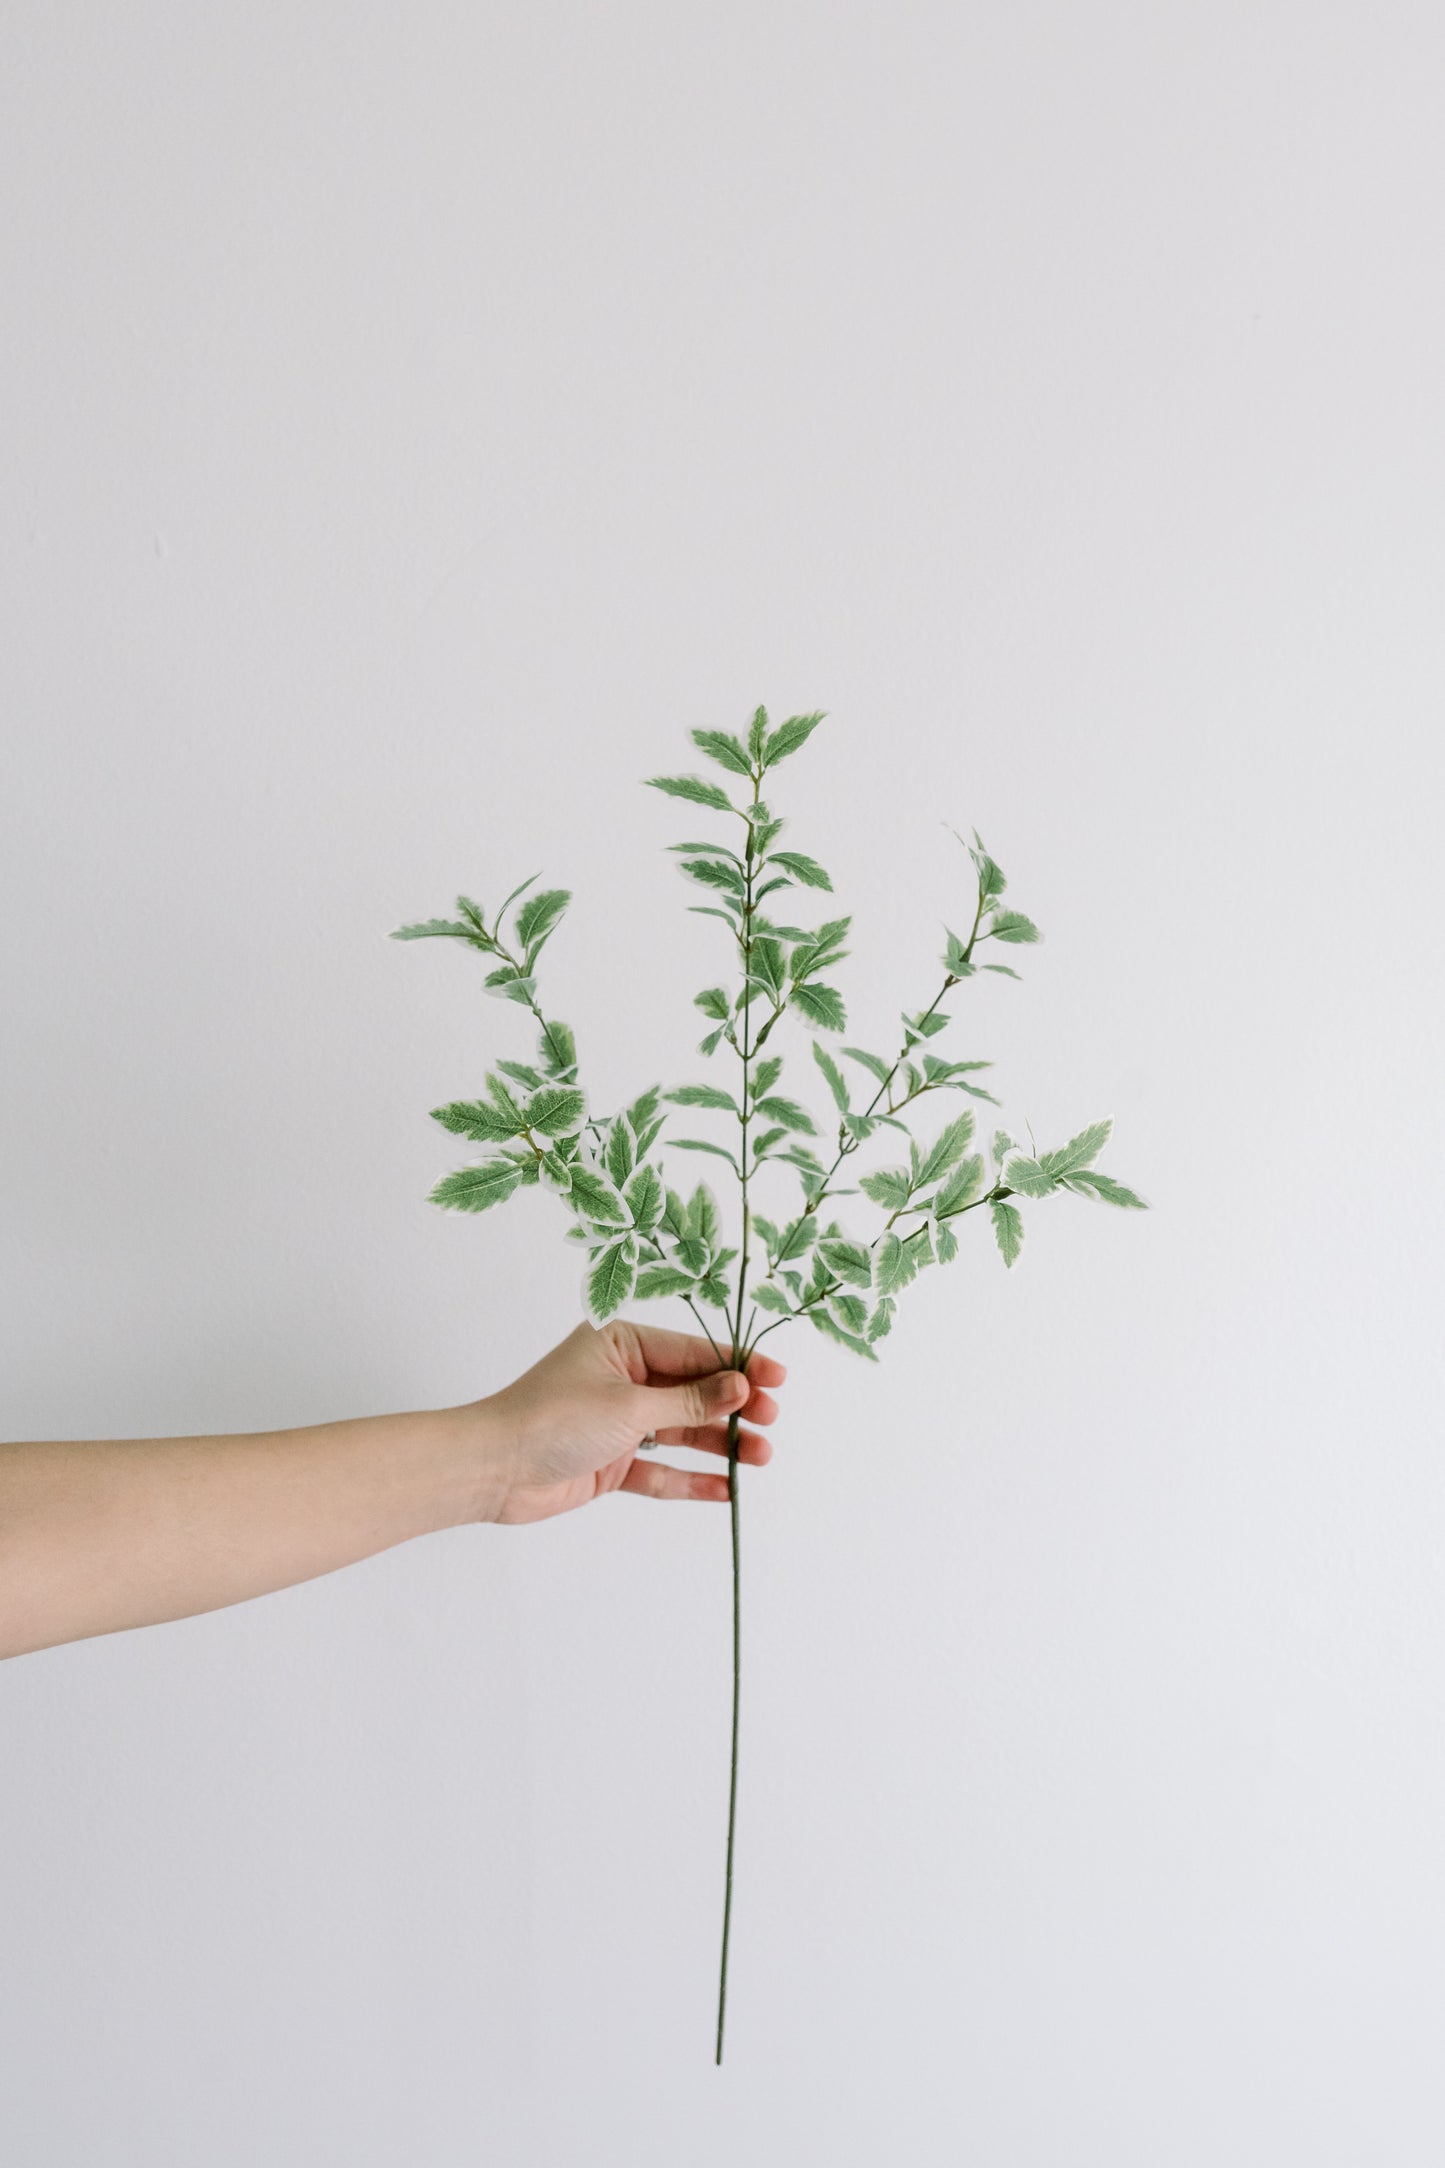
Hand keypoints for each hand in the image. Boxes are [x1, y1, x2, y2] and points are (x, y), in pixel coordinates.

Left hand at [474, 1318, 784, 1525]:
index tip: (778, 1379)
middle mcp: (624, 1378)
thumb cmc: (553, 1419)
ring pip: (681, 1430)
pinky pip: (660, 1469)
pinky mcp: (612, 1461)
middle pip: (693, 1390)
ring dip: (719, 1443)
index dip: (739, 1365)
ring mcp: (618, 1421)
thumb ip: (689, 1400)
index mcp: (623, 1344)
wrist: (493, 1469)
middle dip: (733, 1406)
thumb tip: (741, 1387)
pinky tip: (725, 1488)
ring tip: (761, 1456)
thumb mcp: (629, 1405)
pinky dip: (690, 1478)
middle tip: (771, 1421)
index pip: (694, 1351)